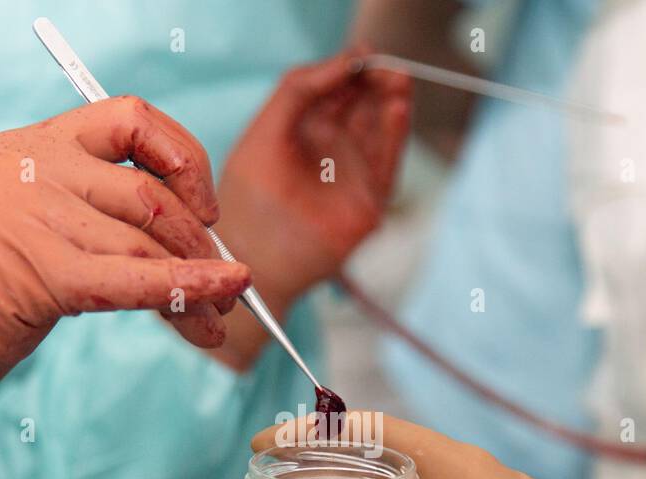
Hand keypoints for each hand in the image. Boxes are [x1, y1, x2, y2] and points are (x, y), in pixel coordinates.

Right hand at [0, 97, 249, 478]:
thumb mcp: (5, 225)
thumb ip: (73, 212)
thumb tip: (170, 238)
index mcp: (22, 145)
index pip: (127, 119)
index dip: (183, 158)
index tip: (204, 206)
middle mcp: (28, 168)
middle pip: (150, 189)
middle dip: (201, 240)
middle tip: (226, 283)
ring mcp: (30, 217)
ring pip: (149, 239)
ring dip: (201, 280)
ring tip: (220, 314)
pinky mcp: (36, 276)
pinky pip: (133, 280)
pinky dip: (185, 290)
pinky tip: (217, 301)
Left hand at [217, 47, 410, 312]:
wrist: (250, 258)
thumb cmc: (248, 198)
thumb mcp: (265, 130)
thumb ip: (298, 89)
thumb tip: (344, 60)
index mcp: (308, 129)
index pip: (341, 88)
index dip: (354, 68)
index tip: (362, 53)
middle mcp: (335, 149)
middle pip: (368, 104)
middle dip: (379, 80)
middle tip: (385, 65)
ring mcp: (354, 175)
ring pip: (383, 130)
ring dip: (393, 101)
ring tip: (397, 79)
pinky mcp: (369, 203)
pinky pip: (389, 164)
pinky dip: (396, 136)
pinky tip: (397, 109)